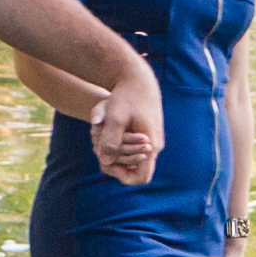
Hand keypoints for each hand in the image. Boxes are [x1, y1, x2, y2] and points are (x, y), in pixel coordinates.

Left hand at [85, 68, 162, 185]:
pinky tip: (110, 134)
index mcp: (150, 146)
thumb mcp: (115, 118)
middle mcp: (155, 146)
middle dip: (117, 164)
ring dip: (119, 154)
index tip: (110, 166)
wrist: (138, 78)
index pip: (142, 178)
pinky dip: (122, 146)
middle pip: (137, 169)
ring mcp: (153, 139)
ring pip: (135, 158)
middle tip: (100, 151)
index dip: (124, 178)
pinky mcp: (149, 132)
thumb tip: (105, 161)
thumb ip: (110, 141)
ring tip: (103, 141)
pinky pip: (136, 148)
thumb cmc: (126, 96)